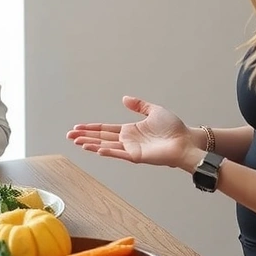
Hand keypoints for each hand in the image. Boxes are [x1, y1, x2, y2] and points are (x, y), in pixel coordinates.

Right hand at [67, 96, 196, 169]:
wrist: (185, 141)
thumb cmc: (173, 129)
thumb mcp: (154, 111)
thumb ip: (139, 105)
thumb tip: (124, 98)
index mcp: (129, 131)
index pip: (105, 129)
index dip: (91, 128)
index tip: (78, 127)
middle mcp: (127, 141)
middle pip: (101, 137)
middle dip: (85, 136)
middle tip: (69, 135)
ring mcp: (131, 149)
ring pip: (106, 146)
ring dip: (91, 144)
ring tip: (77, 142)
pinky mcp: (137, 156)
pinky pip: (119, 153)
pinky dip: (108, 151)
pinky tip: (96, 149)